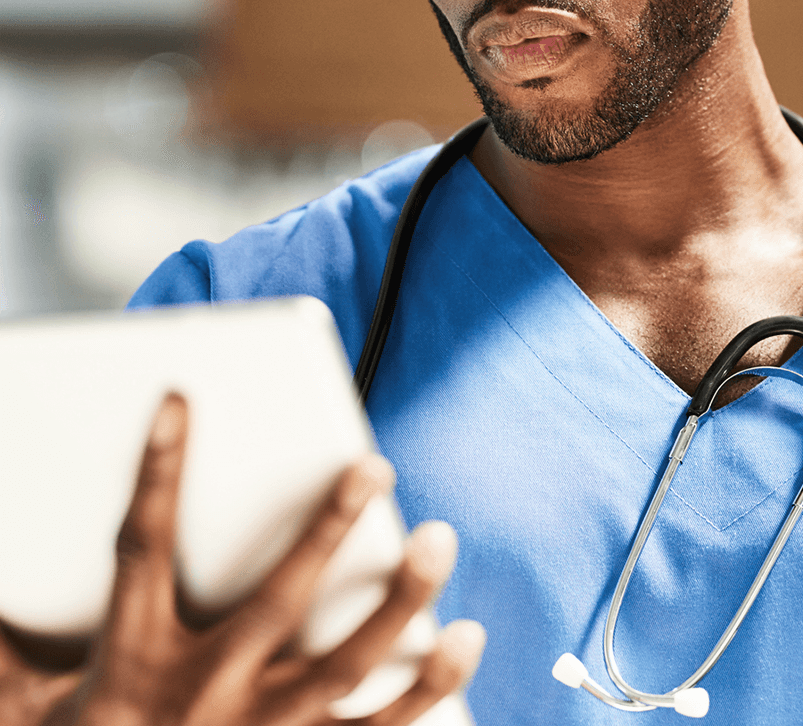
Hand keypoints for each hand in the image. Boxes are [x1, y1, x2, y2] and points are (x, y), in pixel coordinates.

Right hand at [0, 393, 484, 725]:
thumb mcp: (25, 706)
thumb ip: (13, 643)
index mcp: (136, 664)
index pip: (144, 549)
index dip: (159, 471)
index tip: (182, 400)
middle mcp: (207, 697)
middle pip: (277, 601)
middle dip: (327, 529)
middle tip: (375, 463)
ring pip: (345, 667)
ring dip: (399, 604)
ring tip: (441, 542)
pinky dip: (428, 692)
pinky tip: (464, 640)